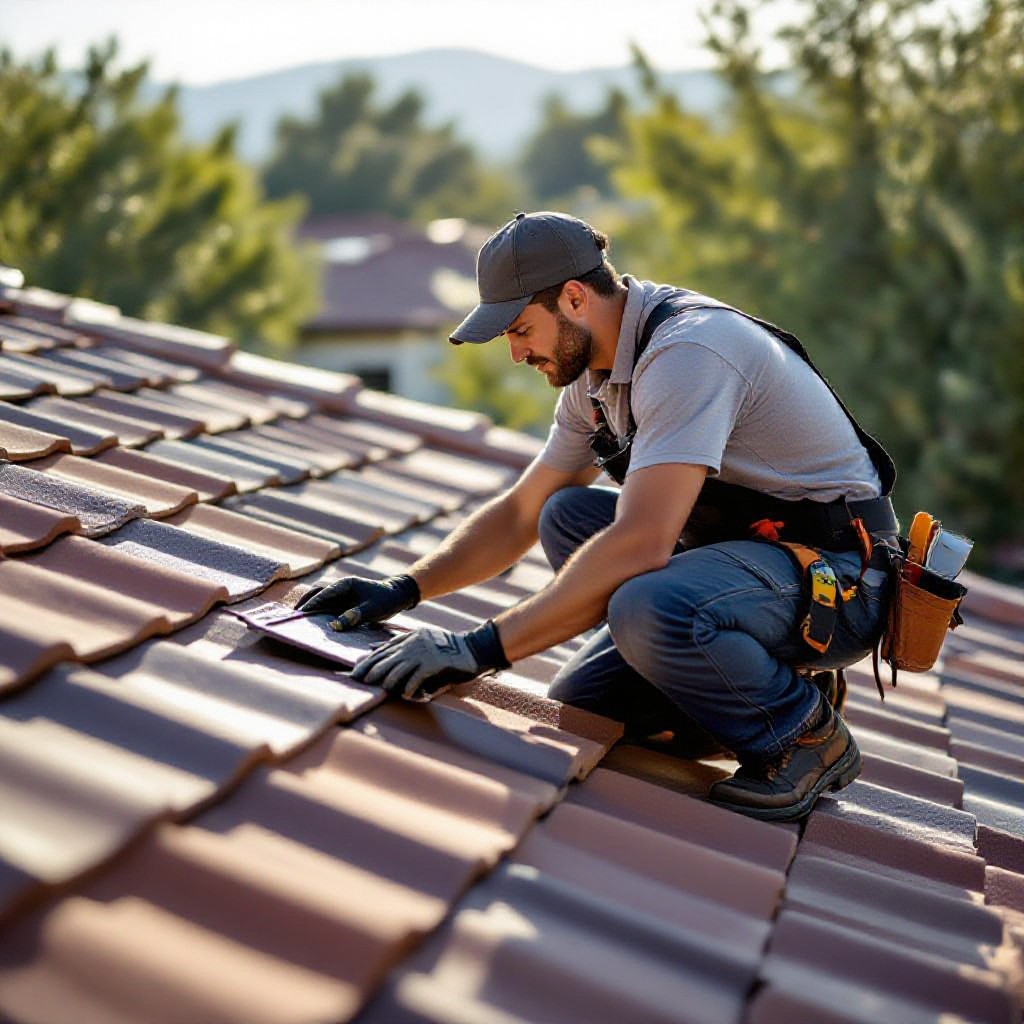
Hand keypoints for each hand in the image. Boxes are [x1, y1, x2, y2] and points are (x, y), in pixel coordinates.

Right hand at [295, 574, 419, 627]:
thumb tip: (335, 626)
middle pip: (317, 593)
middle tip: (293, 617)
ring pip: (320, 599)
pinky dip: (318, 612)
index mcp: (346, 584)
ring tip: (298, 620)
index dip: (312, 603)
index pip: (324, 593)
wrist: (397, 596)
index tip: (301, 613)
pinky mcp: (342, 602)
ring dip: (309, 607)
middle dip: (305, 604)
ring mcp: (341, 595)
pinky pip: (327, 607)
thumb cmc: (385, 600)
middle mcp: (340, 587)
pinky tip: (312, 623)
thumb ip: (355, 616)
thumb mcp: (372, 609)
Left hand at [351, 620, 509, 700]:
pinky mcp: (435, 663)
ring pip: (398, 669)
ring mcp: (424, 653)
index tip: (355, 671)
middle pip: (386, 659)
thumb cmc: (447, 648)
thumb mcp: (421, 640)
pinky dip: (410, 688)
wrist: (474, 648)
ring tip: (383, 690)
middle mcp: (414, 644)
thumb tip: (373, 648)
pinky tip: (407, 695)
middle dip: (370, 671)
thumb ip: (399, 643)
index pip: (382, 650)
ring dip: (389, 681)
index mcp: (410, 638)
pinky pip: (417, 678)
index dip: (368, 661)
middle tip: (358, 681)